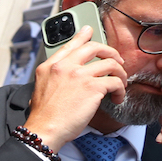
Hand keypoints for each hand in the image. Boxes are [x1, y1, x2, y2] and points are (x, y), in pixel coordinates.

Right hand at [25, 26, 127, 149]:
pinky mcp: (92, 88)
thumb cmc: (44, 114)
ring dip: (120, 74)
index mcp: (50, 66)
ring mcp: (79, 76)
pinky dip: (120, 91)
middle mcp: (64, 67)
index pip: (70, 45)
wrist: (45, 129)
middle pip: (94, 47)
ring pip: (111, 64)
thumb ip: (54, 75)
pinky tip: (116, 98)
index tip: (89, 31)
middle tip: (116, 61)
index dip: (82, 36)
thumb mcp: (41, 88)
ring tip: (119, 85)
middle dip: (110, 52)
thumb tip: (67, 71)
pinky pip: (115, 82)